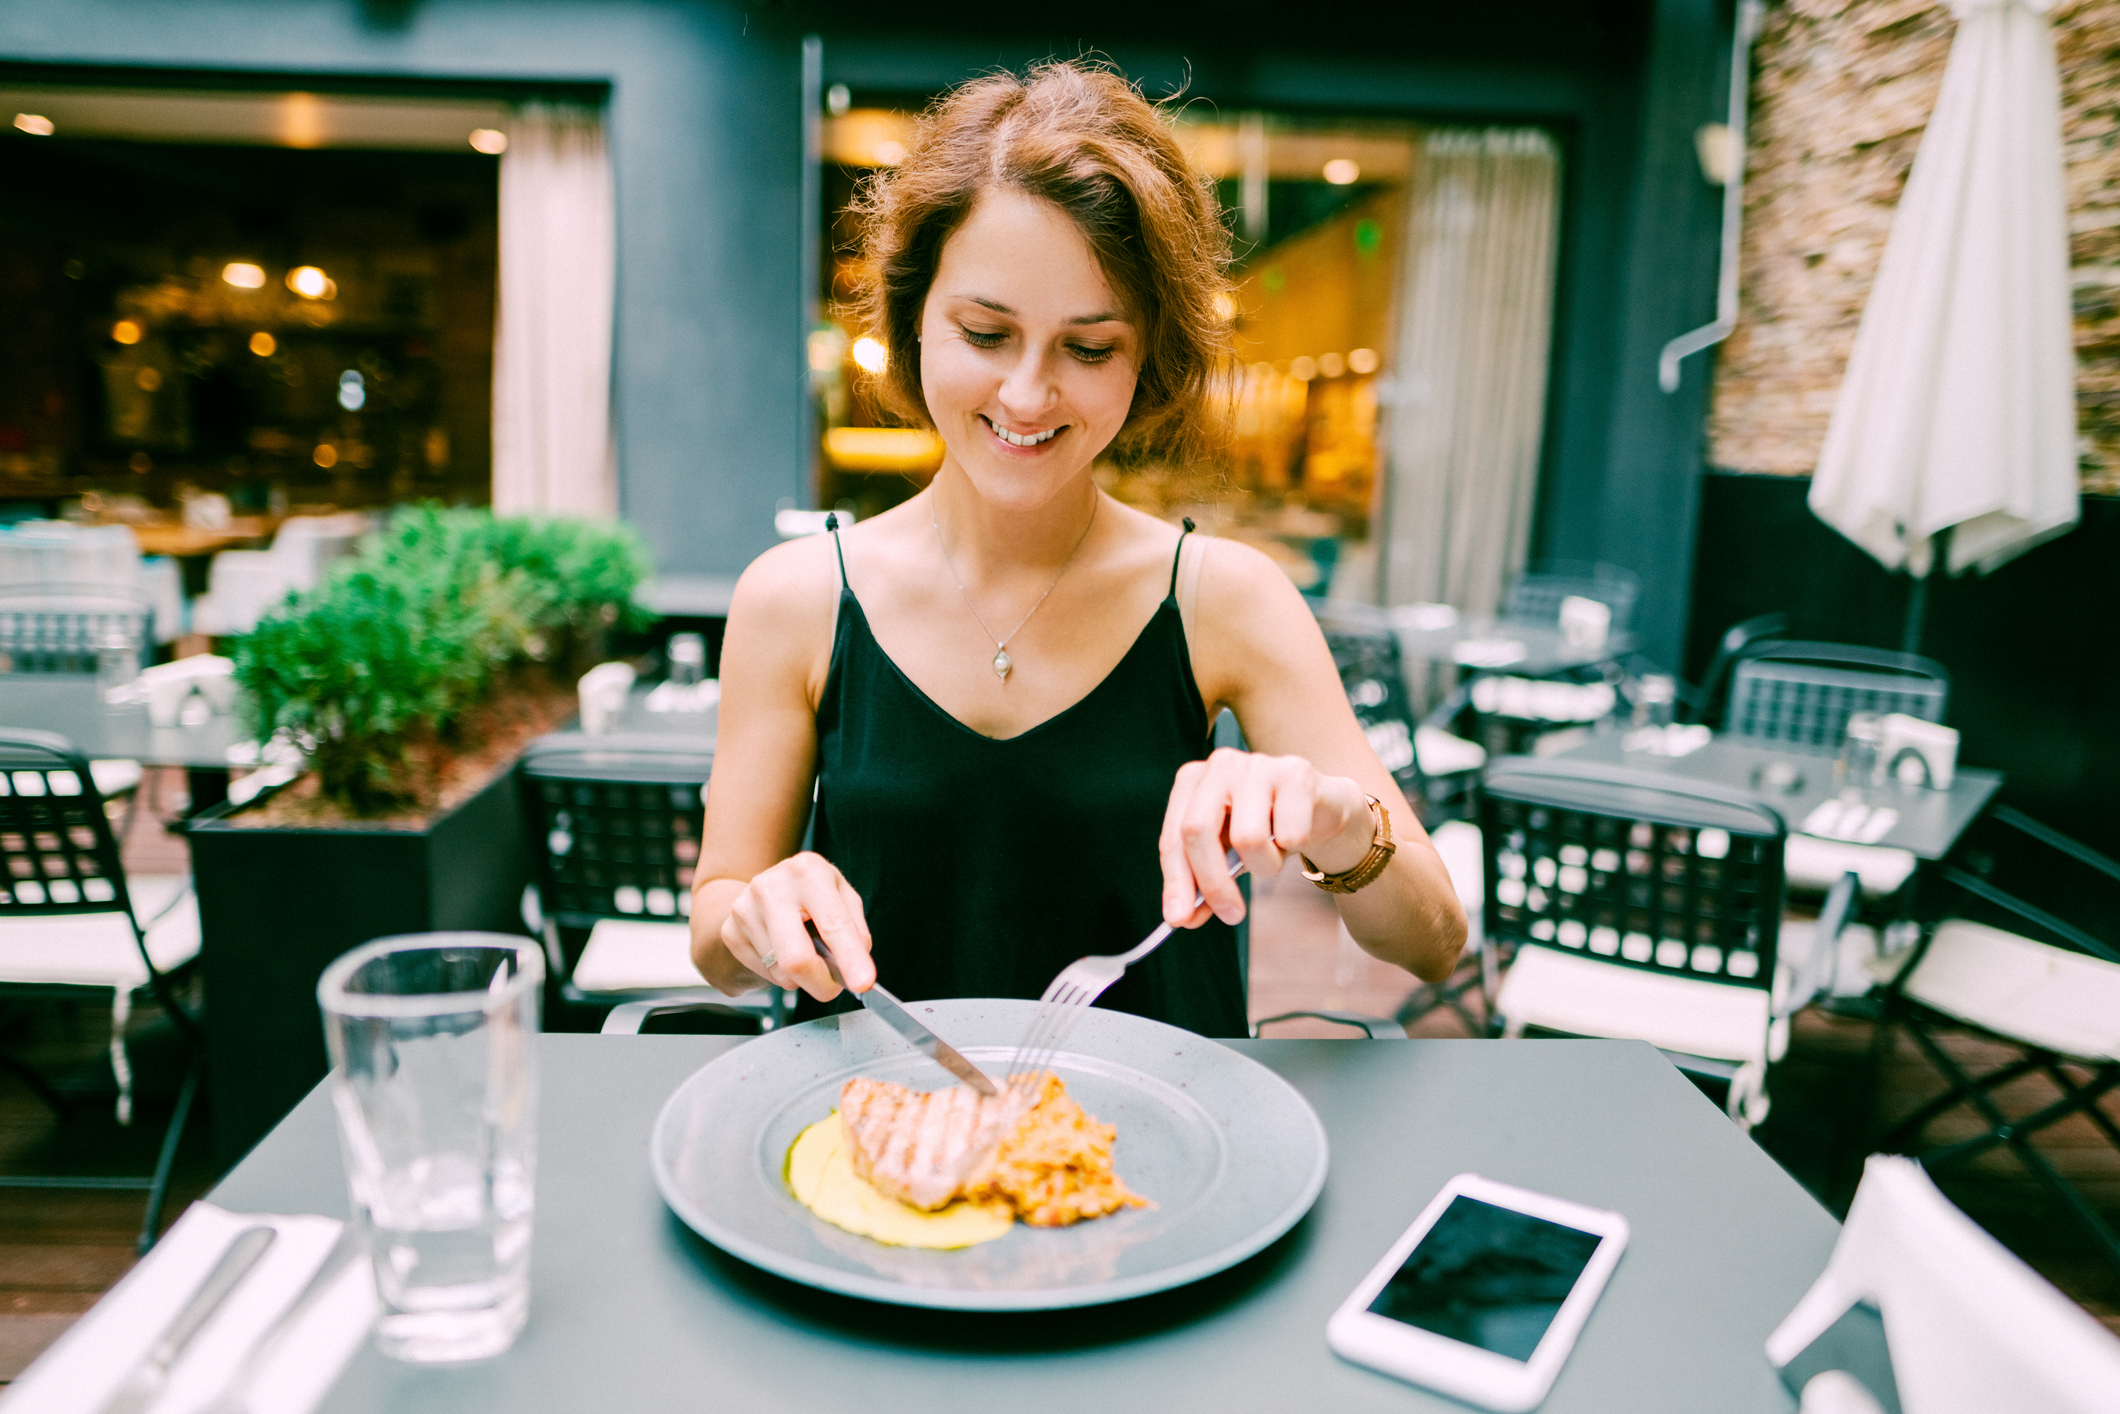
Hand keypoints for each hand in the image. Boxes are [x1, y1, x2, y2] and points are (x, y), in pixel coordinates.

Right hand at [719, 852, 874, 1001]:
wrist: (765, 886)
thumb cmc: (812, 892)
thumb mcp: (842, 896)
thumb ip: (855, 930)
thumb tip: (857, 969)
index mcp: (808, 871)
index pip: (833, 923)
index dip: (850, 957)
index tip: (863, 983)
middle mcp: (771, 887)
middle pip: (796, 958)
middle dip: (821, 984)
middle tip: (833, 988)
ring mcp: (745, 910)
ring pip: (782, 973)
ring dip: (803, 976)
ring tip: (804, 950)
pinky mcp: (730, 933)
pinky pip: (766, 974)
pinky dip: (782, 973)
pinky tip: (783, 949)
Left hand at [1159, 748, 1372, 927]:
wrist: (1322, 808)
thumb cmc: (1267, 831)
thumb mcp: (1229, 856)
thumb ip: (1203, 883)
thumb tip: (1182, 917)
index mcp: (1192, 781)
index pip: (1173, 838)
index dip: (1175, 882)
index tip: (1179, 920)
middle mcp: (1220, 765)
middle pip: (1198, 831)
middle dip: (1213, 883)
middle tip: (1231, 915)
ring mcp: (1257, 764)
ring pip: (1247, 838)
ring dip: (1265, 866)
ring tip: (1273, 857)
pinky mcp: (1296, 772)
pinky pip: (1289, 833)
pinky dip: (1294, 847)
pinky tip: (1297, 833)